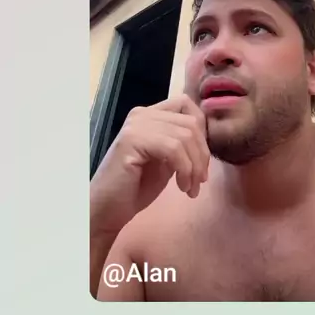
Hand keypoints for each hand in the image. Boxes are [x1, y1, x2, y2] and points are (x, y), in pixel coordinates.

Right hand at [90, 94, 208, 236]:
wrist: (107, 209)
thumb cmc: (136, 187)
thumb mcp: (167, 159)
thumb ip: (182, 143)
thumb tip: (207, 136)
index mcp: (150, 114)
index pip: (186, 104)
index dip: (202, 130)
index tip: (202, 160)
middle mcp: (142, 114)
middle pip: (191, 122)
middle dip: (202, 154)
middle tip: (200, 181)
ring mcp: (136, 125)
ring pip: (185, 136)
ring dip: (195, 166)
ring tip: (191, 188)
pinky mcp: (132, 140)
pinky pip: (173, 148)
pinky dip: (184, 169)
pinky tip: (181, 188)